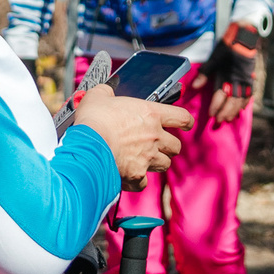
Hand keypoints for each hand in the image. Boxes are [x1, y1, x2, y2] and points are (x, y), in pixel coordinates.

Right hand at [71, 88, 190, 189]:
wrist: (88, 146)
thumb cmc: (94, 119)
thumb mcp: (98, 96)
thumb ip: (106, 92)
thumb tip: (105, 91)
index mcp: (151, 114)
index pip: (182, 118)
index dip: (185, 121)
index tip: (185, 124)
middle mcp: (154, 137)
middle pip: (176, 146)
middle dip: (168, 146)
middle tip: (156, 144)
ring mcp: (147, 158)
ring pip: (164, 165)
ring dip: (156, 163)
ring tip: (143, 160)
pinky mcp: (136, 176)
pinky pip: (143, 183)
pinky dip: (137, 181)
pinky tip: (128, 177)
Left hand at [198, 21, 263, 124]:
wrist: (244, 37)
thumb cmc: (227, 47)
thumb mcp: (214, 58)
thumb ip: (205, 73)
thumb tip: (194, 86)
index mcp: (227, 76)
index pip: (220, 96)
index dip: (216, 106)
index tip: (211, 114)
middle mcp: (237, 81)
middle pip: (232, 102)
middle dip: (225, 113)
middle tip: (219, 121)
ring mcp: (246, 81)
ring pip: (241, 101)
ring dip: (234, 111)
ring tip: (228, 118)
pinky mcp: (251, 79)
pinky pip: (249, 95)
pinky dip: (245, 104)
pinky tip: (241, 109)